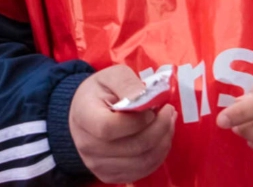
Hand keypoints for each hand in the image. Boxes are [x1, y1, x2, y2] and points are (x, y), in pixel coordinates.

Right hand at [68, 65, 176, 182]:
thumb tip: (145, 97)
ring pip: (142, 162)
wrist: (83, 113)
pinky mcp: (109, 176)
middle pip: (134, 147)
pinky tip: (160, 138)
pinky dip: (158, 155)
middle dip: (160, 129)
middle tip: (169, 112)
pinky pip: (142, 172)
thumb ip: (127, 83)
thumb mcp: (110, 76)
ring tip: (168, 123)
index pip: (110, 127)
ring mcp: (98, 164)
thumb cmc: (99, 92)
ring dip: (163, 142)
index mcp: (84, 117)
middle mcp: (87, 145)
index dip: (137, 121)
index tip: (151, 107)